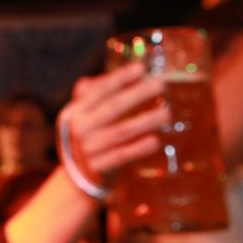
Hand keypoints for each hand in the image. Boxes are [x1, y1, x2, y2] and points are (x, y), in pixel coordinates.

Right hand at [60, 62, 169, 195]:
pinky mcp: (98, 168)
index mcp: (75, 111)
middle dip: (137, 95)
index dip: (120, 79)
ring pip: (120, 132)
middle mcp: (78, 129)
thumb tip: (133, 70)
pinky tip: (155, 140)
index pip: (99, 91)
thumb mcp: (85, 113)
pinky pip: (121, 156)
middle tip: (161, 84)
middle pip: (112, 108)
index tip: (141, 68)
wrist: (78, 174)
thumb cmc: (90, 133)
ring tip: (167, 113)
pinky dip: (138, 148)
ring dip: (145, 121)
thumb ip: (99, 92)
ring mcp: (87, 150)